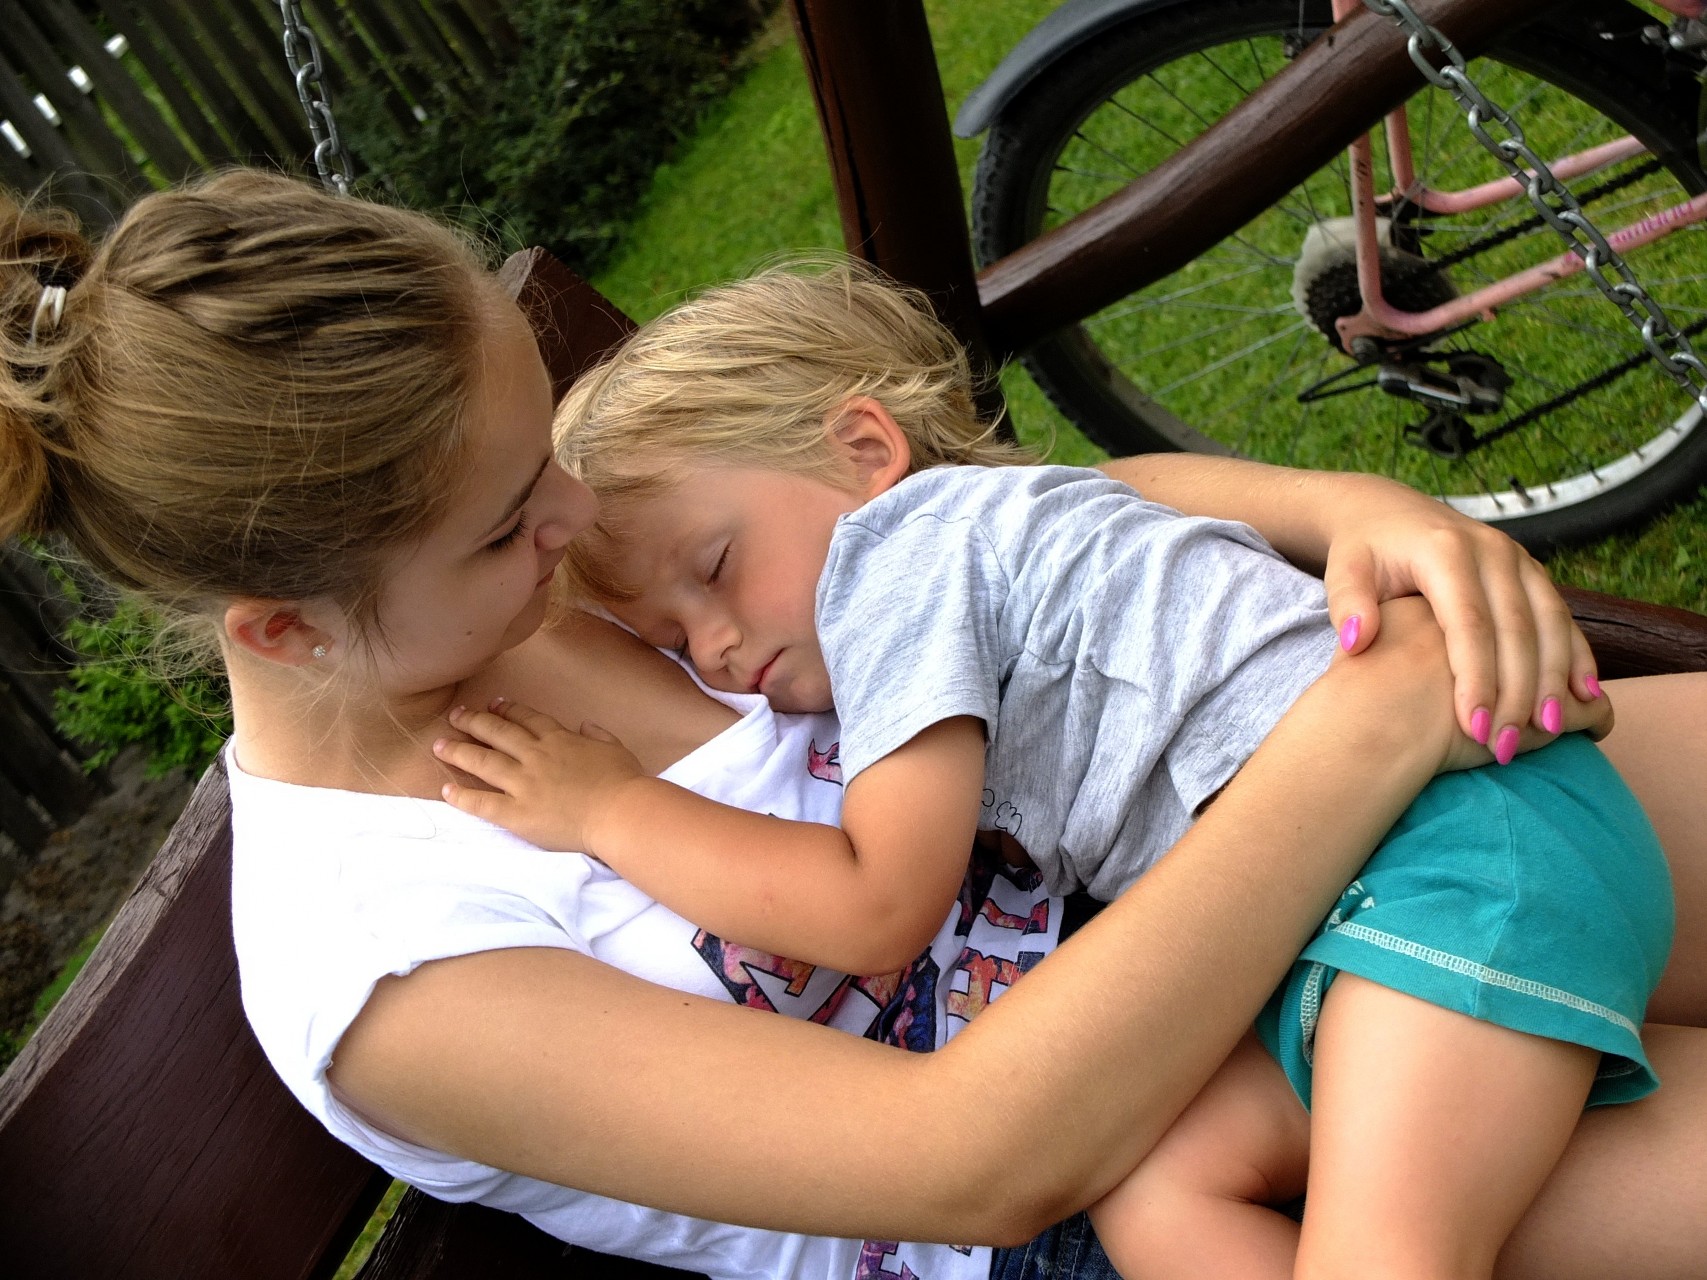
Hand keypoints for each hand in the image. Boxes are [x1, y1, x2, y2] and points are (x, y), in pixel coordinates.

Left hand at [433, 699, 644, 853]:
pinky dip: (462, 796)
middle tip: (455, 715)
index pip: (527, 719)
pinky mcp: (517, 813)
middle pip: (497, 733)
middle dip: (473, 721)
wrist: (620, 813)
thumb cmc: (625, 782)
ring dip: (458, 751)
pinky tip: (445, 789)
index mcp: (559, 740)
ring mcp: (523, 784)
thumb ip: (597, 735)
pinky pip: (482, 803)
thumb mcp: (616, 748)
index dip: (507, 710)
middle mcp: (535, 756)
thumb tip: (585, 726)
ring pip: (482, 761)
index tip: (493, 704)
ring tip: (438, 745)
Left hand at [1319, 483, 1599, 750]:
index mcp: (1445, 552)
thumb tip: (1356, 642)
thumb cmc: (1363, 552)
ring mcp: (1518, 560)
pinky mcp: (1532, 572)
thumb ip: (1348, 604)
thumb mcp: (1344, 569)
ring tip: (1546, 730)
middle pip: (1516, 629)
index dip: (1475, 678)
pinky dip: (1576, 655)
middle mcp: (1491, 551)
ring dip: (1553, 679)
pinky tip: (1582, 697)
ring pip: (1549, 623)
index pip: (1468, 624)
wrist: (1388, 512)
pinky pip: (1561, 616)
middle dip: (1516, 691)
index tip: (1472, 728)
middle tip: (1507, 746)